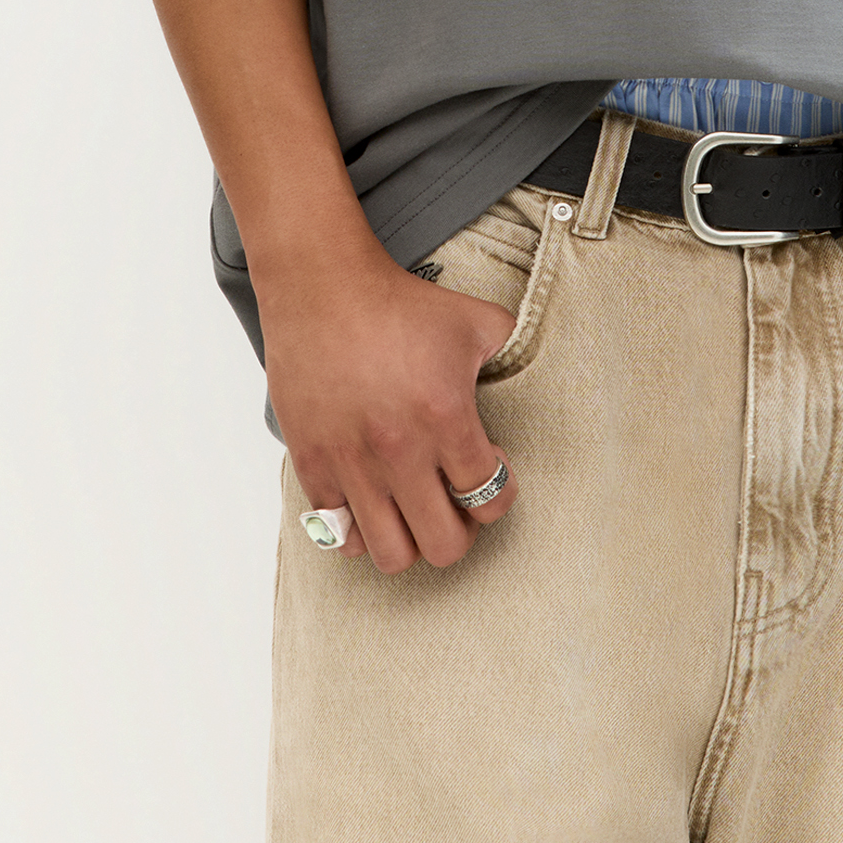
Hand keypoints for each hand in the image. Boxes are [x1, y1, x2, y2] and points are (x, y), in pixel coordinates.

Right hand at [258, 222, 518, 572]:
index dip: (498, 493)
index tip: (489, 469)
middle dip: (460, 531)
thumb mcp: (476, 318)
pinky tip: (372, 501)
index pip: (489, 499)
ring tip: (412, 510)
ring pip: (392, 555)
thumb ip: (511, 349)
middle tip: (455, 502)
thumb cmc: (400, 303)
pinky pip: (339, 535)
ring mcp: (352, 463)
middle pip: (444, 545)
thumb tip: (529, 366)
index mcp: (446, 417)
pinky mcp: (312, 464)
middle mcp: (399, 451)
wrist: (323, 287)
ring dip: (410, 539)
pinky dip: (360, 530)